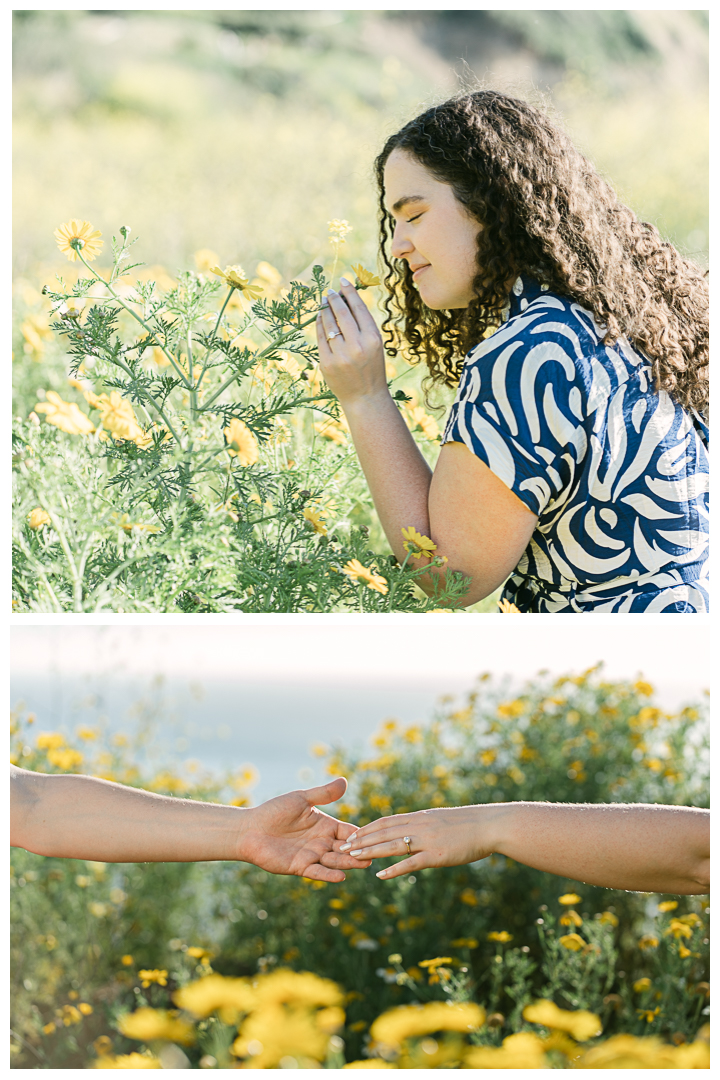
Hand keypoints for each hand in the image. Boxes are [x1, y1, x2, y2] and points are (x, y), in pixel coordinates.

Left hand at [240, 777, 371, 882]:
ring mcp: (312, 856)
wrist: (250, 829)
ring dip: (347, 862)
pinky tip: (341, 876)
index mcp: (325, 826)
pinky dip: (329, 874)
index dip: (361, 834)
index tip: (377, 836)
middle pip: (345, 849)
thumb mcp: (301, 799)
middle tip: (375, 854)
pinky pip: (317, 872)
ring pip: (334, 861)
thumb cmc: (274, 811)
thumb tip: (344, 781)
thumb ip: (323, 794)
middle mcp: (321, 842)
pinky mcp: (300, 867)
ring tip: (362, 863)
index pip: (348, 831)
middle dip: (359, 851)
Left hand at [316, 279, 389, 406]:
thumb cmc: (372, 369)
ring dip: (325, 309)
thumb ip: (363, 326)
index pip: (359, 308)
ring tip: (324, 302)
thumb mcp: (375, 346)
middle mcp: (357, 346)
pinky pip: (320, 338)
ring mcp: (340, 355)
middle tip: (329, 291)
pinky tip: (320, 317)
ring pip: (329, 323)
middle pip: (342, 313)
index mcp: (373, 339)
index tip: (343, 281)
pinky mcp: (327, 363)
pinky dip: (319, 324)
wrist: (365, 397)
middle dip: (334, 298)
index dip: (350, 292)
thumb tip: (346, 300)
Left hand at [335, 806, 493, 879]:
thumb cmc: (468, 825)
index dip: (367, 828)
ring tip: (352, 857)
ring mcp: (426, 841)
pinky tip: (379, 875)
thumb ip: (425, 824)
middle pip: (383, 832)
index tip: (351, 834)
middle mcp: (419, 826)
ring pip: (391, 845)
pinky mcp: (436, 856)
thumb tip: (413, 829)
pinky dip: (393, 869)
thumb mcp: (442, 819)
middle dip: (361, 839)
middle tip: (341, 847)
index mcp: (420, 817)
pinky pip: (410, 863)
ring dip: (369, 851)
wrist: (489, 826)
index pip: (387, 821)